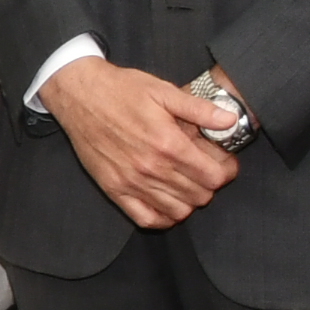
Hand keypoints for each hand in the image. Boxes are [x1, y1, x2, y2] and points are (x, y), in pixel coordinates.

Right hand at [43, 56, 242, 228]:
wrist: (79, 96)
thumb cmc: (121, 90)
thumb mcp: (163, 91)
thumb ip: (199, 109)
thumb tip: (230, 120)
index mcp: (168, 143)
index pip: (214, 176)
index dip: (226, 171)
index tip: (224, 162)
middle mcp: (151, 168)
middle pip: (200, 196)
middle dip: (210, 184)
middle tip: (205, 169)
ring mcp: (131, 182)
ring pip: (178, 211)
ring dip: (189, 200)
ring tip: (186, 182)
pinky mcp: (114, 189)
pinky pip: (146, 219)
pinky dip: (163, 216)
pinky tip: (166, 201)